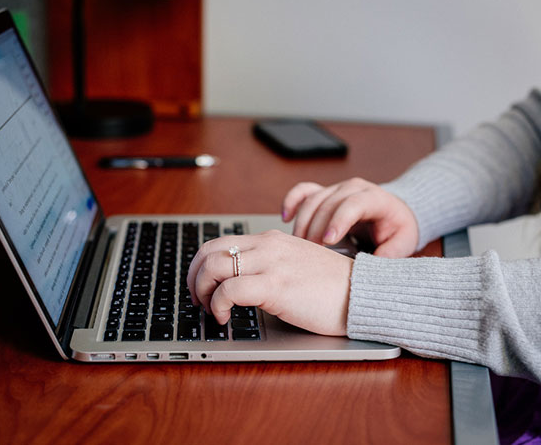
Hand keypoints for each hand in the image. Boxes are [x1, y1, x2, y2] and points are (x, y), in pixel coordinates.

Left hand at [187, 230, 351, 335]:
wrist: (362, 293)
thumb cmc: (332, 287)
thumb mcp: (295, 265)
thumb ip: (269, 266)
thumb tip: (240, 284)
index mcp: (270, 240)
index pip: (218, 243)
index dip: (200, 267)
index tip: (202, 287)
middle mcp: (267, 245)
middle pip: (208, 252)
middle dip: (194, 279)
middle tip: (199, 300)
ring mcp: (271, 263)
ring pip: (213, 267)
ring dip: (202, 292)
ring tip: (212, 310)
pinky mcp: (276, 285)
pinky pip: (230, 290)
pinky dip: (218, 305)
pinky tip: (226, 318)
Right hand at [282, 178, 418, 257]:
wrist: (394, 212)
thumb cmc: (397, 228)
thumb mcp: (402, 243)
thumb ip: (389, 255)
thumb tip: (370, 267)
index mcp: (374, 198)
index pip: (353, 204)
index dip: (338, 221)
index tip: (327, 241)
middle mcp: (352, 188)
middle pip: (327, 203)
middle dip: (316, 229)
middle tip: (311, 253)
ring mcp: (336, 189)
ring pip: (312, 200)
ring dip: (302, 224)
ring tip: (300, 247)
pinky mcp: (324, 193)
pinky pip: (302, 192)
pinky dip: (291, 202)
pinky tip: (285, 218)